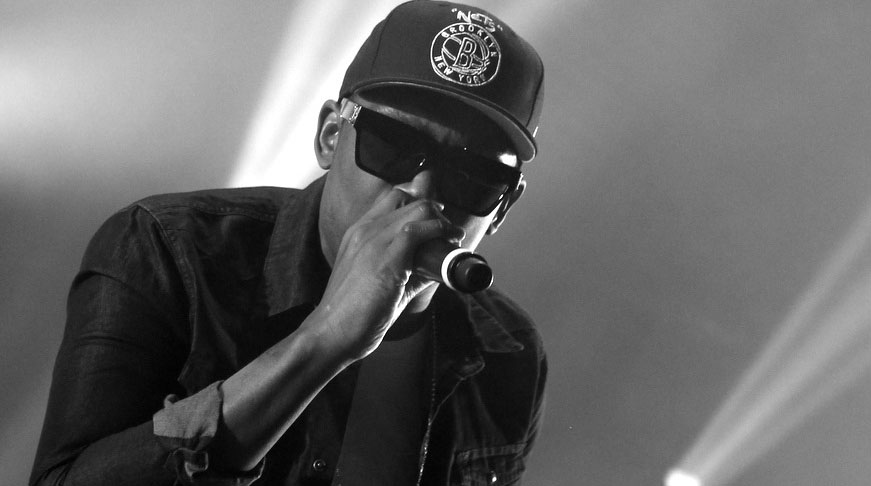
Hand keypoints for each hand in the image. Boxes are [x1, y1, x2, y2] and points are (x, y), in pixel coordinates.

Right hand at [307, 188, 463, 359]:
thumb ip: (408, 273)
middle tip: (448, 230)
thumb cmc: (352, 314)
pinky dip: (440, 231)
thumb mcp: (379, 283)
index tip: (436, 219)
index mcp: (358, 233)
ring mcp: (374, 241)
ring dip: (441, 220)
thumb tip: (437, 270)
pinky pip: (419, 230)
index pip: (392, 198)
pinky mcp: (387, 258)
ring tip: (453, 236)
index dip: (418, 204)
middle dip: (434, 210)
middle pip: (407, 198)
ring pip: (417, 209)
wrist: (331, 333)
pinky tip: (451, 240)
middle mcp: (364, 230)